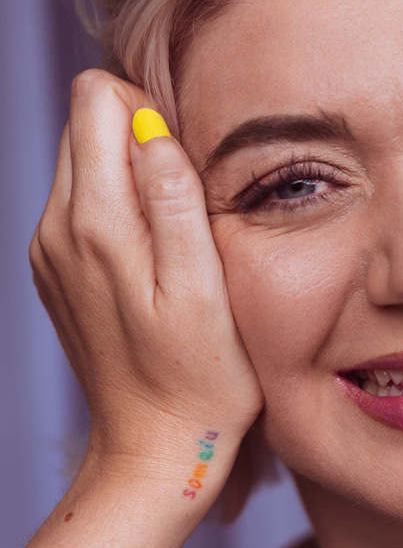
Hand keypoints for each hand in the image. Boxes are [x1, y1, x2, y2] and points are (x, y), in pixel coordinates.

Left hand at [29, 69, 263, 492]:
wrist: (155, 449)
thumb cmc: (199, 378)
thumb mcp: (206, 290)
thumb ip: (176, 201)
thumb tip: (150, 127)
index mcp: (95, 224)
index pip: (96, 98)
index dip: (151, 109)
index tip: (191, 165)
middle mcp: (57, 229)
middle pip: (84, 123)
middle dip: (140, 138)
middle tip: (189, 202)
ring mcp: (50, 252)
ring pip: (84, 162)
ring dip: (133, 176)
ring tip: (178, 238)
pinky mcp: (57, 271)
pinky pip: (83, 205)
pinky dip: (122, 211)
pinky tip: (157, 261)